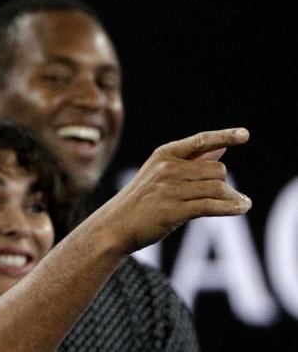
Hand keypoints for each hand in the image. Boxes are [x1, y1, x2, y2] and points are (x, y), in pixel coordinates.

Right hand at [92, 128, 251, 254]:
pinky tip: (241, 208)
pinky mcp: (174, 210)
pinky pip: (211, 206)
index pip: (200, 141)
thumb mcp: (160, 173)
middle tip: (226, 195)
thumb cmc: (140, 200)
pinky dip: (231, 207)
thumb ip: (193, 160)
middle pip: (216, 169)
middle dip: (224, 182)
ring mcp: (170, 189)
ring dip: (233, 197)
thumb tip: (222, 147)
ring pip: (217, 187)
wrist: (115, 225)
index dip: (224, 135)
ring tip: (242, 203)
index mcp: (164, 155)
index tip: (244, 135)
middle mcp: (167, 168)